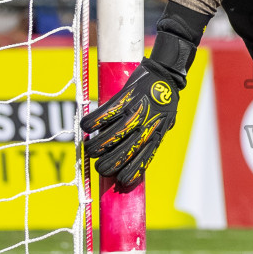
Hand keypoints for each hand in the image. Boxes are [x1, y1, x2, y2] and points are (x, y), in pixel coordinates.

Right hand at [81, 59, 182, 190]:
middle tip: (99, 167)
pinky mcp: (124, 98)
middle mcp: (145, 126)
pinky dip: (91, 123)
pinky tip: (86, 126)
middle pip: (122, 154)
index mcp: (156, 135)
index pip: (143, 161)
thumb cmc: (165, 99)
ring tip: (89, 150)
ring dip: (94, 147)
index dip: (130, 174)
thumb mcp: (164, 121)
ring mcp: (134, 112)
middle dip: (107, 166)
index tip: (119, 181)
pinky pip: (103, 115)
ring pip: (109, 138)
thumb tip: (139, 156)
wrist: (166, 72)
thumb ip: (152, 137)